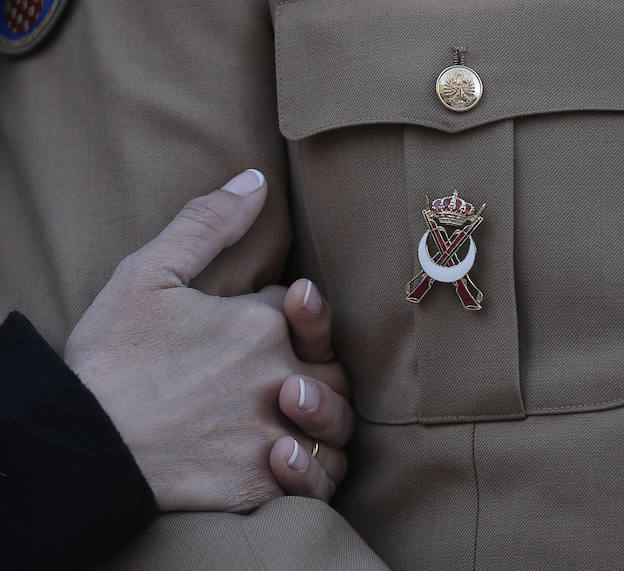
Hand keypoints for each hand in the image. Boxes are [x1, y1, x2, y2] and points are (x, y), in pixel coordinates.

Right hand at [63, 169, 353, 511]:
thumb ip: (207, 224)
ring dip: (323, 418)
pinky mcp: (265, 480)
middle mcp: (282, 375)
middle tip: (279, 374)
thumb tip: (255, 180)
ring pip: (336, 424)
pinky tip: (287, 457)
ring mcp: (278, 430)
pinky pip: (318, 478)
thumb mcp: (148, 274)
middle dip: (315, 365)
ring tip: (288, 414)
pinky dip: (315, 470)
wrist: (82, 445)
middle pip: (331, 367)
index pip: (303, 310)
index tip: (255, 323)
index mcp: (262, 324)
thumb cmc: (112, 358)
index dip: (290, 313)